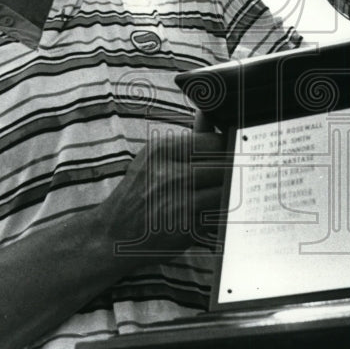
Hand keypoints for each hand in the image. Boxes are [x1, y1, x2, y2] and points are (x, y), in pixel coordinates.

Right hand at [98, 128, 228, 260]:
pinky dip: (220, 214)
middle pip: (225, 166)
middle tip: (235, 177)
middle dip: (233, 172)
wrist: (114, 235)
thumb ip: (187, 139)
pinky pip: (218, 215)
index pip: (215, 142)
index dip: (229, 149)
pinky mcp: (186, 229)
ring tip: (222, 194)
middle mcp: (169, 175)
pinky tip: (210, 213)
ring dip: (229, 193)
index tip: (234, 155)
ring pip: (225, 191)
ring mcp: (178, 203)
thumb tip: (208, 112)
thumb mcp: (153, 159)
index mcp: (161, 152)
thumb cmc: (138, 194)